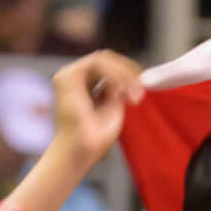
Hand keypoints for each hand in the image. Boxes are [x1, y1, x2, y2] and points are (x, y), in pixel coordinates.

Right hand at [48, 50, 144, 173]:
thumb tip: (126, 78)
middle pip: (105, 59)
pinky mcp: (68, 75)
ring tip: (134, 91)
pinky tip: (123, 89)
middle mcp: (74, 77)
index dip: (126, 71)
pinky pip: (96, 64)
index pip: (106, 68)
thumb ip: (117, 90)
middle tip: (141, 86)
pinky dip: (114, 74)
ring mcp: (68, 74)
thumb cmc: (94, 138)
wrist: (80, 151)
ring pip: (102, 59)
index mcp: (83, 85)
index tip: (141, 85)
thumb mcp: (112, 108)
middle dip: (127, 70)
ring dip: (122, 73)